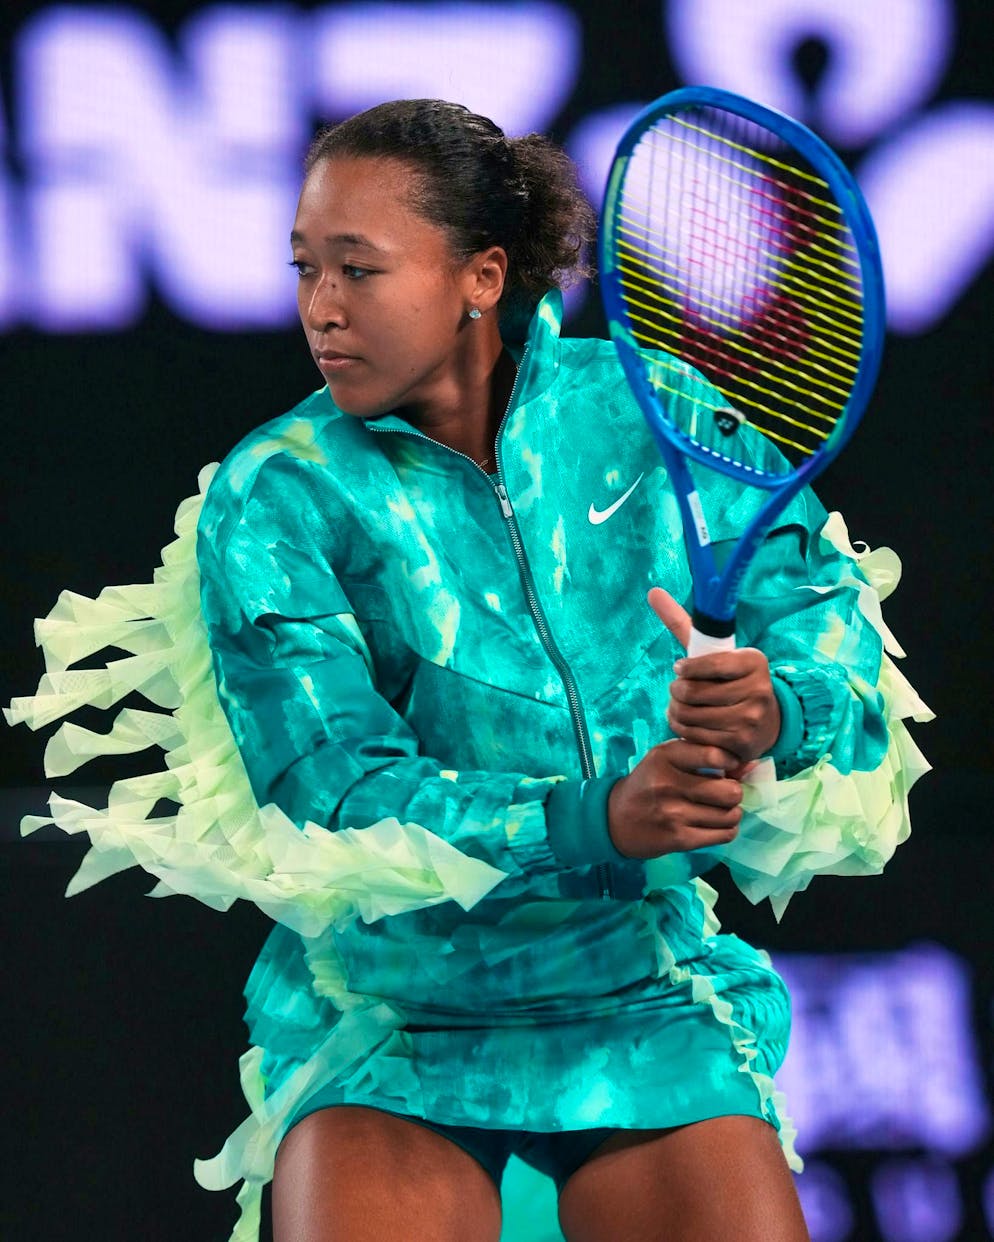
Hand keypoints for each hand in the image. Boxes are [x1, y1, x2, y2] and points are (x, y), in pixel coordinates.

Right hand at [607, 740, 743, 858]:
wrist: (615, 819)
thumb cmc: (649, 783)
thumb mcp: (669, 760)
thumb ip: (707, 756)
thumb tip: (752, 765)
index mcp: (666, 756)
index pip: (715, 755)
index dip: (731, 762)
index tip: (727, 768)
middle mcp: (668, 783)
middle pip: (730, 791)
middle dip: (734, 793)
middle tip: (724, 794)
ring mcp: (674, 814)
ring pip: (731, 815)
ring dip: (732, 813)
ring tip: (719, 810)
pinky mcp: (678, 839)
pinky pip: (724, 835)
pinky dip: (727, 830)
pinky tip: (715, 825)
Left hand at [648, 587, 780, 767]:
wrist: (766, 721)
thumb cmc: (730, 679)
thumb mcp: (714, 651)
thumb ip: (682, 622)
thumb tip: (652, 592)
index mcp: (754, 660)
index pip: (709, 663)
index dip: (687, 668)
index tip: (680, 668)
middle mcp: (758, 688)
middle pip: (693, 691)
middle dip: (676, 691)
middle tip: (678, 690)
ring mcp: (751, 718)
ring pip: (690, 715)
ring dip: (675, 711)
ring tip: (678, 706)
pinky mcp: (742, 743)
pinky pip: (696, 737)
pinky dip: (683, 730)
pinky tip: (686, 723)